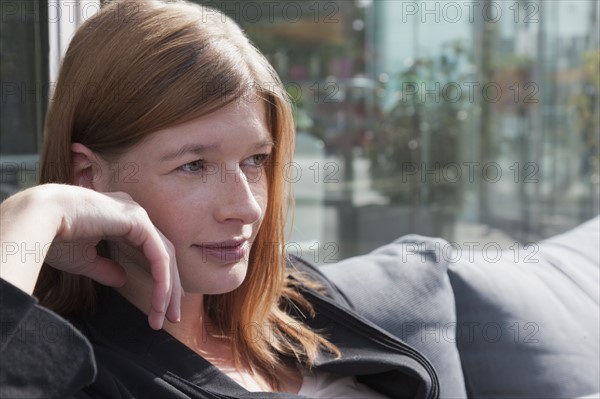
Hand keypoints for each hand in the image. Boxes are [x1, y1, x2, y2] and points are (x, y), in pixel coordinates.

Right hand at [1, 184, 181, 328]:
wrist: (38, 219)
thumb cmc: (53, 236)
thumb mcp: (83, 260)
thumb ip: (104, 269)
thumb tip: (121, 279)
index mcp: (122, 221)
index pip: (151, 254)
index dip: (159, 282)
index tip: (160, 310)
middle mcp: (134, 215)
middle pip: (163, 256)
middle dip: (170, 289)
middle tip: (171, 318)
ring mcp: (138, 215)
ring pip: (165, 257)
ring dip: (168, 289)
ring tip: (165, 316)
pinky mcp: (138, 221)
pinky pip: (159, 255)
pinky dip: (162, 279)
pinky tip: (160, 299)